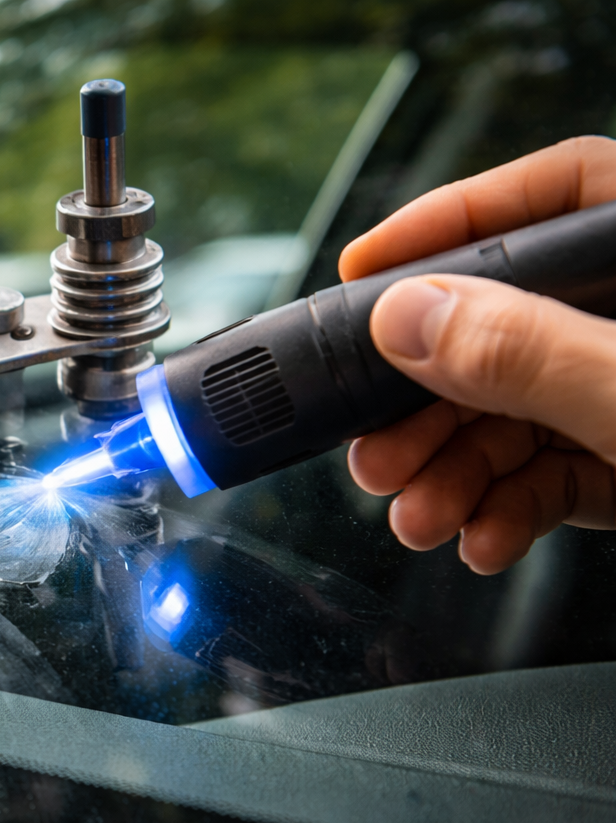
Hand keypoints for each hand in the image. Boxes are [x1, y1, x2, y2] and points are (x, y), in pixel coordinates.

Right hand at [341, 136, 615, 573]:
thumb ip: (526, 352)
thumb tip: (407, 319)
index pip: (548, 195)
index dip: (447, 223)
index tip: (363, 271)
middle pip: (503, 329)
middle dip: (427, 406)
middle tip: (378, 453)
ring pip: (512, 416)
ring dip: (450, 475)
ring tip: (421, 517)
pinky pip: (548, 477)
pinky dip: (504, 512)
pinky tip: (482, 538)